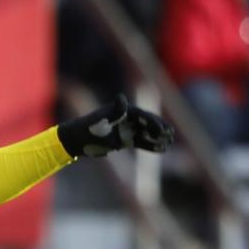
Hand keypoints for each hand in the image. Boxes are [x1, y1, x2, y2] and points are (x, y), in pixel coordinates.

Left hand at [58, 94, 174, 158]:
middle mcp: (127, 119)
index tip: (161, 130)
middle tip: (171, 134)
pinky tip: (161, 149)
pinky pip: (140, 143)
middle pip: (147, 123)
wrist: (77, 140)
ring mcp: (126, 130)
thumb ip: (116, 111)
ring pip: (146, 134)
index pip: (142, 115)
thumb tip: (122, 98)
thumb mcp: (102, 120)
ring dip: (157, 138)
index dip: (153, 122)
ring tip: (169, 142)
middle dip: (159, 129)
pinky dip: (150, 146)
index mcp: (124, 111)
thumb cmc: (89, 128)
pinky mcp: (123, 141)